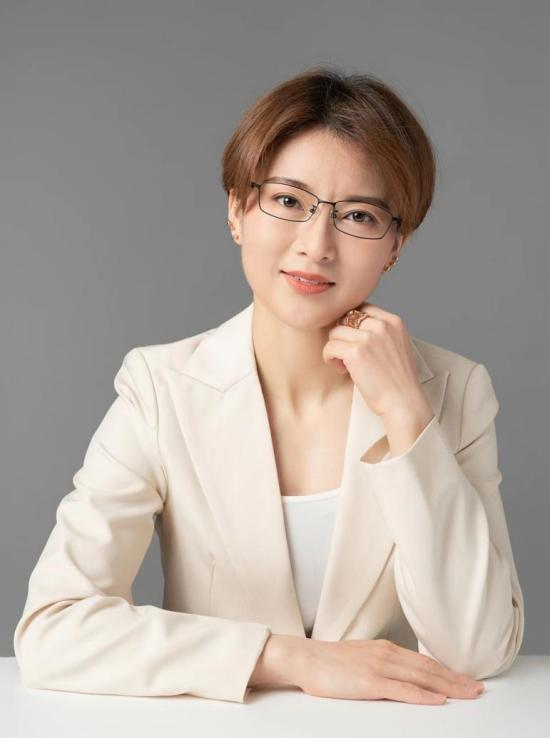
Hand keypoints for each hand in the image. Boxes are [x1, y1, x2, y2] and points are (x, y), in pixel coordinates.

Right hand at [299, 638, 485, 704]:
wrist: (304, 658)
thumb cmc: (328, 662)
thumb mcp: (360, 658)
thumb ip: (381, 664)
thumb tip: (399, 676)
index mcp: (385, 649)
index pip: (424, 661)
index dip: (448, 671)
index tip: (467, 680)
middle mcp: (386, 654)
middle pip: (429, 668)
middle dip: (456, 679)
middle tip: (478, 689)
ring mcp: (379, 667)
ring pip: (422, 677)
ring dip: (448, 686)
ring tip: (468, 694)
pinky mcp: (369, 682)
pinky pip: (402, 690)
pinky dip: (423, 695)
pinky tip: (438, 700)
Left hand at [323, 301, 429, 418]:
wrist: (403, 402)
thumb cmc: (398, 380)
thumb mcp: (397, 346)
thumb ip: (380, 332)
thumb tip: (350, 325)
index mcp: (393, 321)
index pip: (362, 307)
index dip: (351, 323)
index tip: (350, 339)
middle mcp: (382, 325)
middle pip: (346, 318)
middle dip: (342, 335)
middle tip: (345, 354)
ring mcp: (369, 337)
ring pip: (335, 332)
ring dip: (335, 348)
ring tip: (343, 364)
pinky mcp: (356, 352)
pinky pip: (330, 347)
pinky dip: (330, 357)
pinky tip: (339, 368)